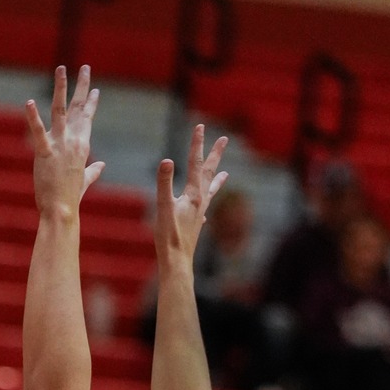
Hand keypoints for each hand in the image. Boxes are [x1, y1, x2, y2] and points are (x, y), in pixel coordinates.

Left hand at [25, 65, 104, 220]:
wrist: (62, 211)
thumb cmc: (71, 198)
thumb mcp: (85, 181)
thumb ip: (93, 171)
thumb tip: (102, 165)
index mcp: (83, 146)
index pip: (87, 119)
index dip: (91, 103)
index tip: (95, 89)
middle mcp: (73, 141)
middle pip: (78, 108)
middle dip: (82, 86)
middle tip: (85, 67)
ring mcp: (60, 145)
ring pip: (60, 110)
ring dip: (61, 87)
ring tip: (61, 68)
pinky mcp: (45, 153)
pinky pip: (38, 131)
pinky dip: (33, 117)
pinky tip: (30, 102)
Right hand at [154, 122, 227, 268]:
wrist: (177, 263)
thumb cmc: (169, 237)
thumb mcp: (163, 207)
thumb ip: (164, 183)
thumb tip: (166, 161)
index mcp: (193, 194)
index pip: (195, 163)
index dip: (197, 144)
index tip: (200, 126)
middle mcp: (201, 201)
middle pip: (209, 173)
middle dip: (215, 155)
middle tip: (224, 139)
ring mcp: (200, 213)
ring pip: (211, 191)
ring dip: (218, 180)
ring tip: (226, 173)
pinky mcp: (196, 226)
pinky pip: (204, 210)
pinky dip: (207, 204)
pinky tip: (205, 212)